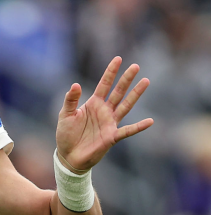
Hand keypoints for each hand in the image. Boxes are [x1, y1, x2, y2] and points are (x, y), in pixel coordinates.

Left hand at [56, 56, 153, 171]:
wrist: (68, 156)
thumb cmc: (66, 134)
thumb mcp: (65, 114)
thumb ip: (71, 100)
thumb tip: (76, 84)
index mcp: (93, 104)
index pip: (104, 84)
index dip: (110, 72)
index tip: (118, 59)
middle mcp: (104, 111)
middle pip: (118, 92)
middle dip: (126, 79)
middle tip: (136, 66)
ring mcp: (110, 123)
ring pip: (125, 106)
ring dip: (135, 95)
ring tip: (145, 81)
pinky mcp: (112, 137)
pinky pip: (128, 131)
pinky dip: (138, 127)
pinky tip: (150, 121)